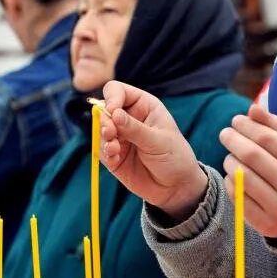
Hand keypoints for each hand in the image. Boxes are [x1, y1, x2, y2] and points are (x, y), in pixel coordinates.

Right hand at [99, 81, 207, 221]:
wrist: (177, 187)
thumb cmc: (175, 157)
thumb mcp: (158, 141)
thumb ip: (135, 128)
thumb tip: (113, 113)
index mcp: (143, 105)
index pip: (118, 91)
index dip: (111, 98)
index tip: (113, 111)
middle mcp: (128, 118)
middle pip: (103, 109)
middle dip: (104, 121)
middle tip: (111, 134)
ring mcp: (120, 136)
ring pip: (100, 130)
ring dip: (103, 138)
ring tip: (115, 149)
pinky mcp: (113, 155)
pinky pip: (101, 150)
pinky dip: (105, 154)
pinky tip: (115, 159)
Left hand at [220, 103, 276, 237]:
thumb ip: (274, 128)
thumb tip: (253, 108)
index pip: (266, 138)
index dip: (246, 126)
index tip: (236, 120)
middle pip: (251, 155)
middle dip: (233, 140)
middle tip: (225, 133)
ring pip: (241, 176)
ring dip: (230, 161)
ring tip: (231, 157)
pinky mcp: (265, 224)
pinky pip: (237, 196)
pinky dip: (230, 182)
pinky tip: (234, 176)